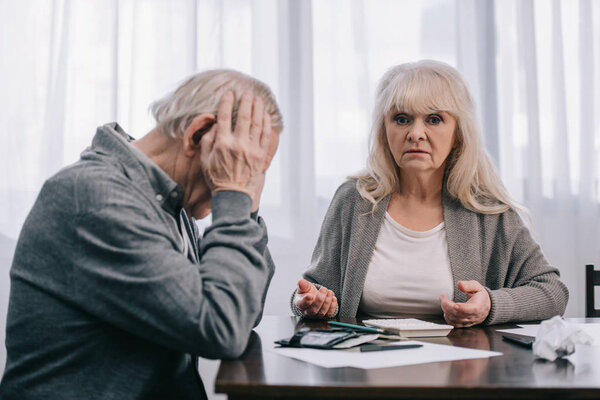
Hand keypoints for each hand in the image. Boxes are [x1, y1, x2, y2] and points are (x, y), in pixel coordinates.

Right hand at [200, 91, 275, 206]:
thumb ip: (208, 140)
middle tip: (247, 93)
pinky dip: (266, 123)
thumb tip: (215, 124)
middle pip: (243, 116)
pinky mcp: (261, 155)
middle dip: (245, 102)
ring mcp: (251, 149)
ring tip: (257, 100)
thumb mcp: (205, 160)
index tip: (229, 94)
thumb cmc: (217, 178)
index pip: (224, 117)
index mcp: (222, 144)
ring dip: (257, 109)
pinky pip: (265, 135)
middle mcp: (238, 144)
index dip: (226, 103)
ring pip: (256, 123)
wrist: (233, 195)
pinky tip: (265, 115)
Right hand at [293, 279, 337, 318]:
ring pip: (322, 312)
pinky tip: (333, 298)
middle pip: (313, 310)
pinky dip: (332, 306)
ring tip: (329, 292)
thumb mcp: (304, 287)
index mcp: (300, 304)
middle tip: (324, 289)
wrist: (314, 297)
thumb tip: (300, 282)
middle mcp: (307, 312)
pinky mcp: (325, 316)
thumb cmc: (307, 292)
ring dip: (327, 302)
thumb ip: (303, 285)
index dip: (306, 301)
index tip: (310, 295)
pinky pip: (329, 314)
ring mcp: (316, 315)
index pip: (301, 305)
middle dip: (320, 299)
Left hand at [440, 280, 490, 327]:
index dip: (453, 305)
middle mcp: (473, 317)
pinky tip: (446, 310)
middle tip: (442, 297)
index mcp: (477, 307)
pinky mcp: (465, 324)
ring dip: (446, 311)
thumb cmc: (481, 296)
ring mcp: (468, 322)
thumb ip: (469, 285)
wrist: (487, 306)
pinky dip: (448, 318)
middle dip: (446, 305)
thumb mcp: (477, 287)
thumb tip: (460, 284)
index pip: (464, 309)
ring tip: (444, 302)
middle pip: (456, 314)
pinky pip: (454, 324)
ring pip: (454, 320)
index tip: (445, 297)